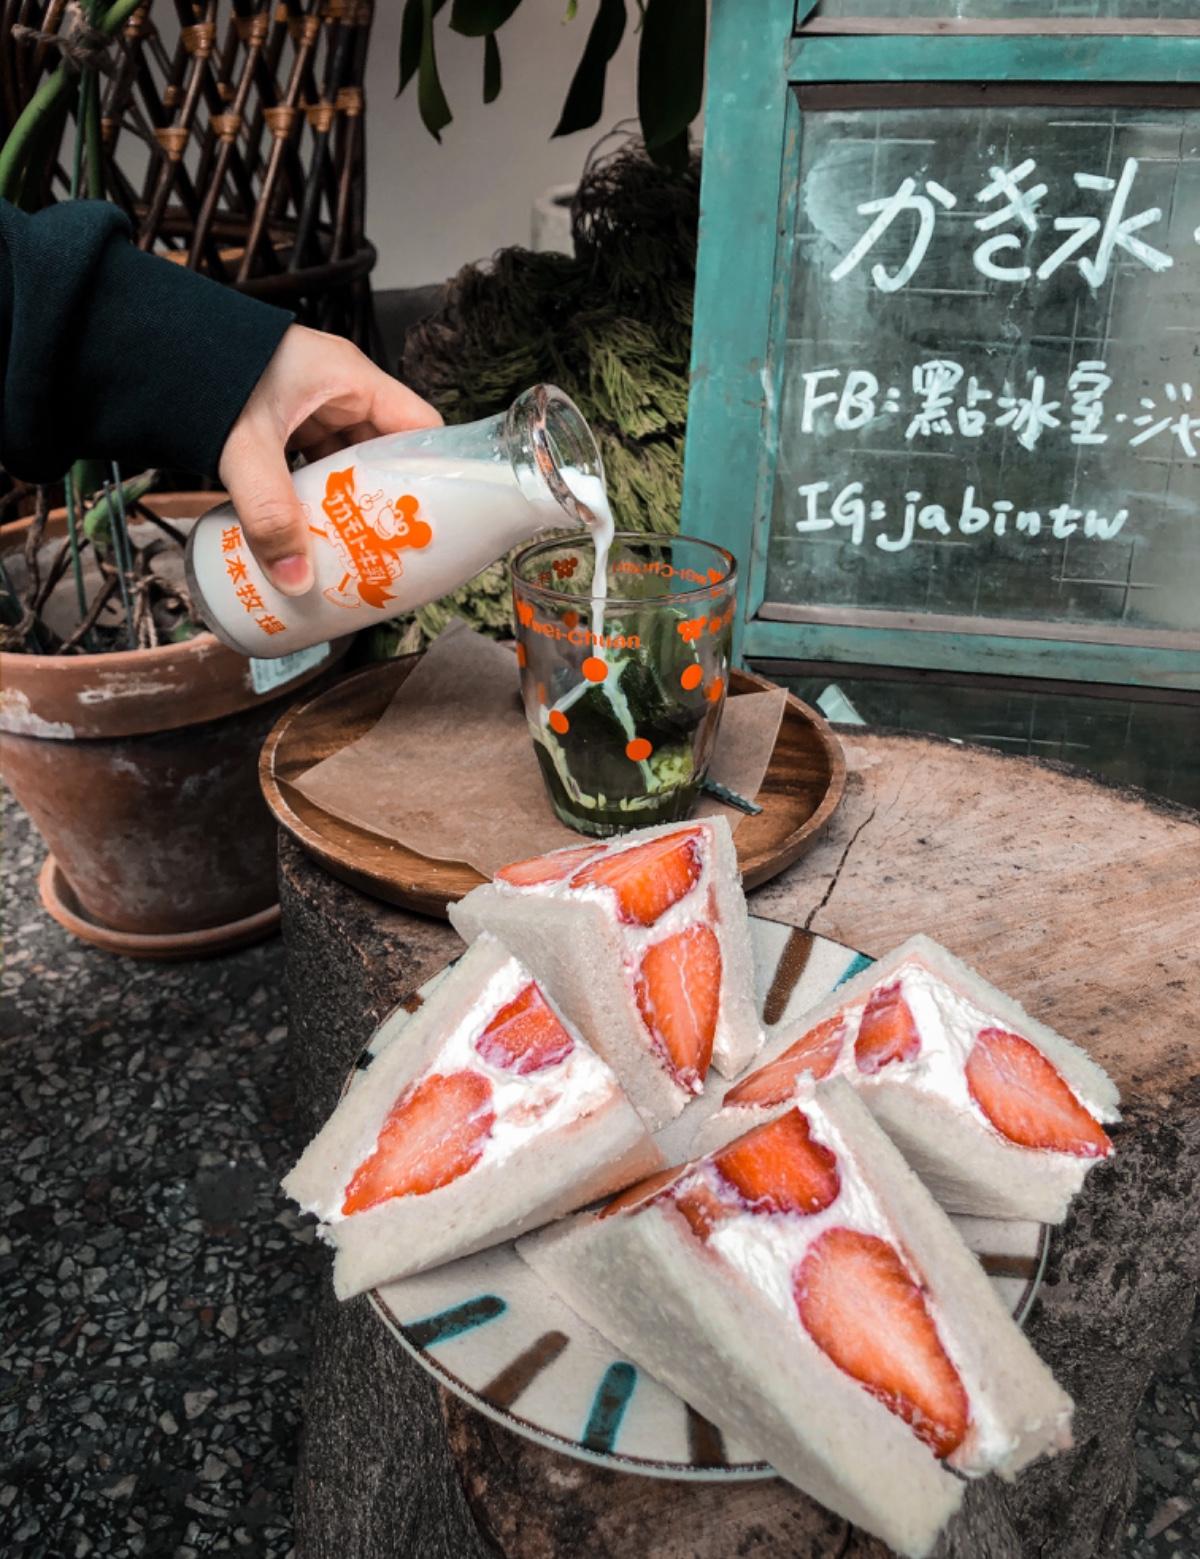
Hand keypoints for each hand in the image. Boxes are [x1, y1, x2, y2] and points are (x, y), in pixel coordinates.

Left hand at [218, 324, 441, 594]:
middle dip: (386, 504)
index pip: (419, 427)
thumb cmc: (204, 368)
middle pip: (384, 456)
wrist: (137, 341)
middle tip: (393, 554)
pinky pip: (310, 469)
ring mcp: (307, 409)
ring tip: (354, 554)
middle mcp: (337, 392)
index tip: (435, 524)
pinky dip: (312, 500)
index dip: (435, 473)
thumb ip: (269, 513)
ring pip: (344, 467)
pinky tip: (310, 533)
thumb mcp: (246, 443)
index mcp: (350, 379)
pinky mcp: (279, 426)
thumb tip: (295, 582)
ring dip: (345, 507)